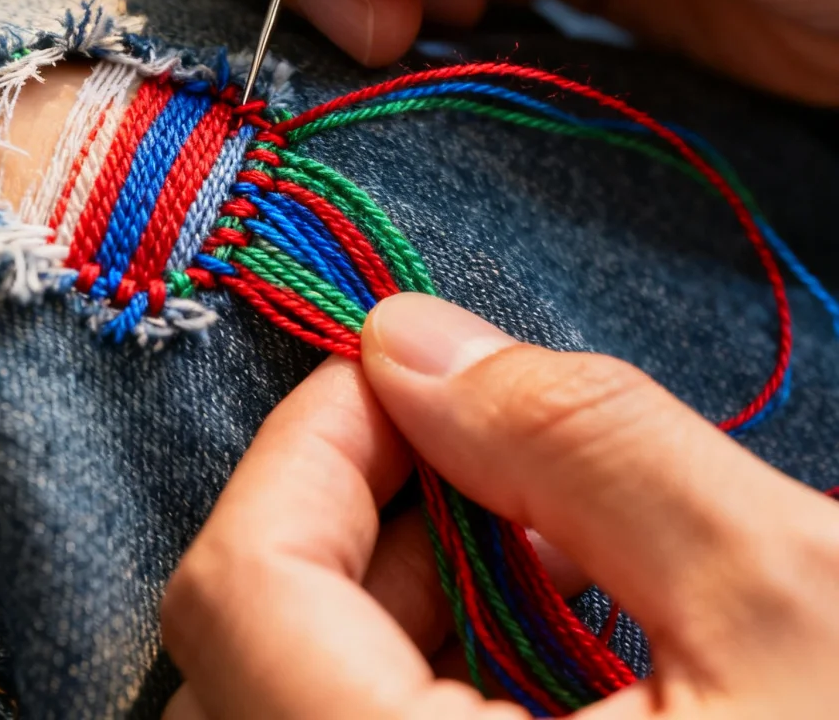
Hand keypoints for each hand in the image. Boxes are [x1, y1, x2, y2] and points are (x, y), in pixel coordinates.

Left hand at [161, 294, 838, 717]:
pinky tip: (541, 651)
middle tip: (481, 455)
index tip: (405, 375)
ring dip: (383, 598)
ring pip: (282, 707)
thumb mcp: (788, 603)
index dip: (310, 444)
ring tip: (535, 552)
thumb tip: (410, 337)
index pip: (236, 592)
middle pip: (242, 652)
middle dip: (354, 515)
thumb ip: (576, 437)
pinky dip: (413, 678)